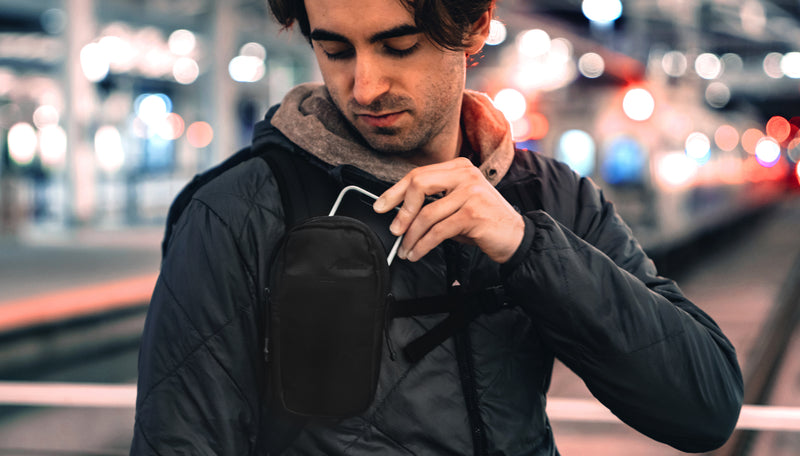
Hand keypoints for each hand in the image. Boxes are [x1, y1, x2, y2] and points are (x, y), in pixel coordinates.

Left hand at [373, 157, 523, 263]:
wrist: (515, 237)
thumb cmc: (483, 222)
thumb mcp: (457, 204)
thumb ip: (434, 201)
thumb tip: (400, 213)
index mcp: (459, 167)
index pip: (418, 174)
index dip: (395, 191)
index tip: (381, 206)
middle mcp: (465, 174)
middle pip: (418, 185)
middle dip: (401, 211)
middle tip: (394, 230)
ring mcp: (471, 192)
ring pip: (426, 214)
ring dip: (412, 237)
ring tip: (406, 250)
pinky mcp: (473, 214)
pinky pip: (438, 231)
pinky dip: (423, 245)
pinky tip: (417, 253)